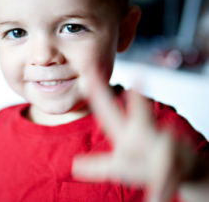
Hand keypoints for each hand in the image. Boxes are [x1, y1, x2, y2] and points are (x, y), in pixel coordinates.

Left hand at [72, 70, 195, 201]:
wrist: (186, 172)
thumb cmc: (147, 165)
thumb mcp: (120, 167)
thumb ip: (98, 166)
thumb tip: (75, 166)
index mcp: (127, 136)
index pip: (109, 112)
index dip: (99, 93)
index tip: (90, 73)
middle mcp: (146, 138)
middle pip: (141, 116)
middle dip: (137, 100)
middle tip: (138, 77)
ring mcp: (166, 149)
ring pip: (167, 147)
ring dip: (161, 147)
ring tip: (158, 143)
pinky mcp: (182, 166)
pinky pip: (171, 176)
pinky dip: (163, 186)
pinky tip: (156, 198)